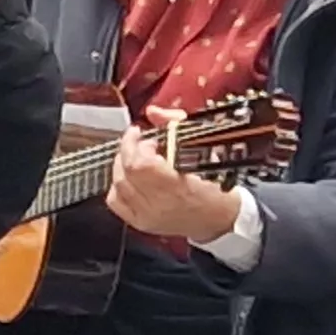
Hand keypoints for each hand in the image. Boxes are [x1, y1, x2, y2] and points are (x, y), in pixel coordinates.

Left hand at [105, 115, 252, 240]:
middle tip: (138, 142)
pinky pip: (115, 202)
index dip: (138, 145)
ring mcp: (148, 215)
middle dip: (128, 150)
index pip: (142, 165)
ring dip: (122, 165)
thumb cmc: (214, 181)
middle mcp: (160, 204)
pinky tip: (128, 177)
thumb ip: (175, 124)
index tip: (145, 136)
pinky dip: (117, 186)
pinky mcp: (141, 222)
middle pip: (126, 173)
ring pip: (118, 185)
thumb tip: (154, 112)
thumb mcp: (202, 145)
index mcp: (179, 186)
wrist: (220, 215)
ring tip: (134, 157)